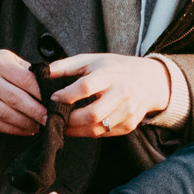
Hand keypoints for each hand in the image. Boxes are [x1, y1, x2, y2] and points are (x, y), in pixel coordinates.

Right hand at [0, 49, 46, 134]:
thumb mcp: (9, 59)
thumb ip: (28, 71)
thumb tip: (52, 88)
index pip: (26, 80)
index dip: (42, 94)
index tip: (55, 103)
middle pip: (16, 99)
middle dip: (37, 112)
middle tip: (52, 119)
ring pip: (6, 115)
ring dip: (27, 124)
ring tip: (41, 126)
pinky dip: (14, 130)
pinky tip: (27, 129)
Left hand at [45, 53, 171, 137]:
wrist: (151, 80)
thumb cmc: (116, 68)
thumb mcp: (93, 59)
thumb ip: (66, 65)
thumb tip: (42, 72)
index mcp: (110, 74)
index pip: (86, 87)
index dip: (66, 95)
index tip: (52, 99)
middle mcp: (121, 93)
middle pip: (92, 114)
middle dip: (69, 120)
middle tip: (53, 120)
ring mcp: (127, 112)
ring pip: (97, 129)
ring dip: (75, 131)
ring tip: (62, 126)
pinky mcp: (130, 124)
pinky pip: (105, 134)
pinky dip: (88, 133)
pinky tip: (78, 128)